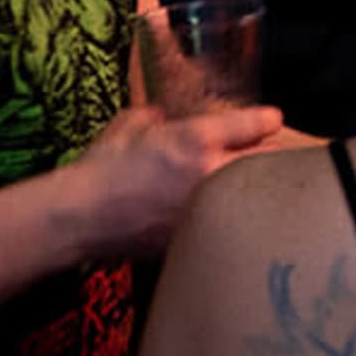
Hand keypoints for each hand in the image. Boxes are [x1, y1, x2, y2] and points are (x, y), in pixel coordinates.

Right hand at [62, 102, 284, 254]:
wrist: (80, 218)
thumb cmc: (99, 169)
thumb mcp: (127, 126)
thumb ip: (151, 117)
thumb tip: (159, 117)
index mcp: (194, 139)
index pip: (251, 125)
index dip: (265, 121)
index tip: (272, 120)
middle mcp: (206, 173)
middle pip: (265, 162)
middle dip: (273, 156)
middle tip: (275, 152)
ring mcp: (205, 210)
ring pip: (249, 195)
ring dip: (254, 188)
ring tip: (256, 186)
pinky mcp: (194, 238)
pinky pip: (225, 222)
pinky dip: (230, 217)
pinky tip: (227, 216)